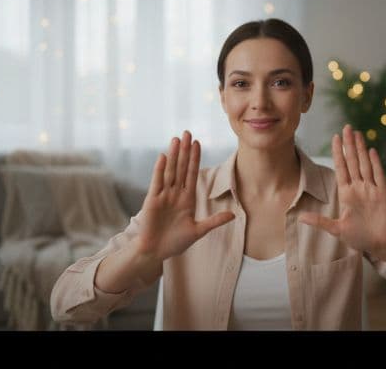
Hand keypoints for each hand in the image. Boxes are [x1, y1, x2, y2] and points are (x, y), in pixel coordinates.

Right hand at [132, 131, 234, 262]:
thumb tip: (233, 215)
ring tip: (177, 139)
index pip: (192, 173)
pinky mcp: (152, 201)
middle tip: (188, 132)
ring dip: (174, 155)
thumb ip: (214, 221)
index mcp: (187, 198)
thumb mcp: (198, 231)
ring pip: (170, 171)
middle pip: (181, 168)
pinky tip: (163, 156)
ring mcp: (163, 196)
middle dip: (185, 150)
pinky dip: (160, 169)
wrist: (154, 252)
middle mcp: (175, 194)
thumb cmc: (175, 242)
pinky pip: (157, 182)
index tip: (198, 143)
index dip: (195, 158)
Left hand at [300, 124, 385, 258]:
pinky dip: (375, 163)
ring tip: (357, 133)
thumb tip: (299, 217)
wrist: (381, 245)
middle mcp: (359, 188)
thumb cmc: (360, 237)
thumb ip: (320, 222)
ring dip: (361, 149)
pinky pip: (379, 175)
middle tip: (346, 127)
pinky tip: (371, 151)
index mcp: (347, 194)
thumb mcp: (336, 229)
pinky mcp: (383, 194)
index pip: (341, 168)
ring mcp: (372, 189)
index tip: (335, 138)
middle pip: (353, 162)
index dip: (338, 153)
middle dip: (349, 145)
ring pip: (365, 164)